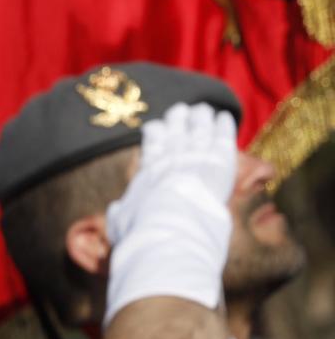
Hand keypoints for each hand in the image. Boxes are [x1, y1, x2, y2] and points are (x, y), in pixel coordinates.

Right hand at [106, 102, 236, 241]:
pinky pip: (223, 134)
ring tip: (202, 110)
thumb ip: (118, 213)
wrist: (171, 225)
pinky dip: (223, 123)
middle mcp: (173, 156)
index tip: (154, 126)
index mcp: (150, 168)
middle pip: (176, 129)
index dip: (155, 132)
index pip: (153, 141)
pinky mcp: (221, 157)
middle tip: (179, 110)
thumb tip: (115, 208)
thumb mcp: (121, 223)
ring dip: (201, 117)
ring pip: (200, 127)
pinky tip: (224, 116)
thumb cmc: (142, 228)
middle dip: (177, 118)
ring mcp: (198, 154)